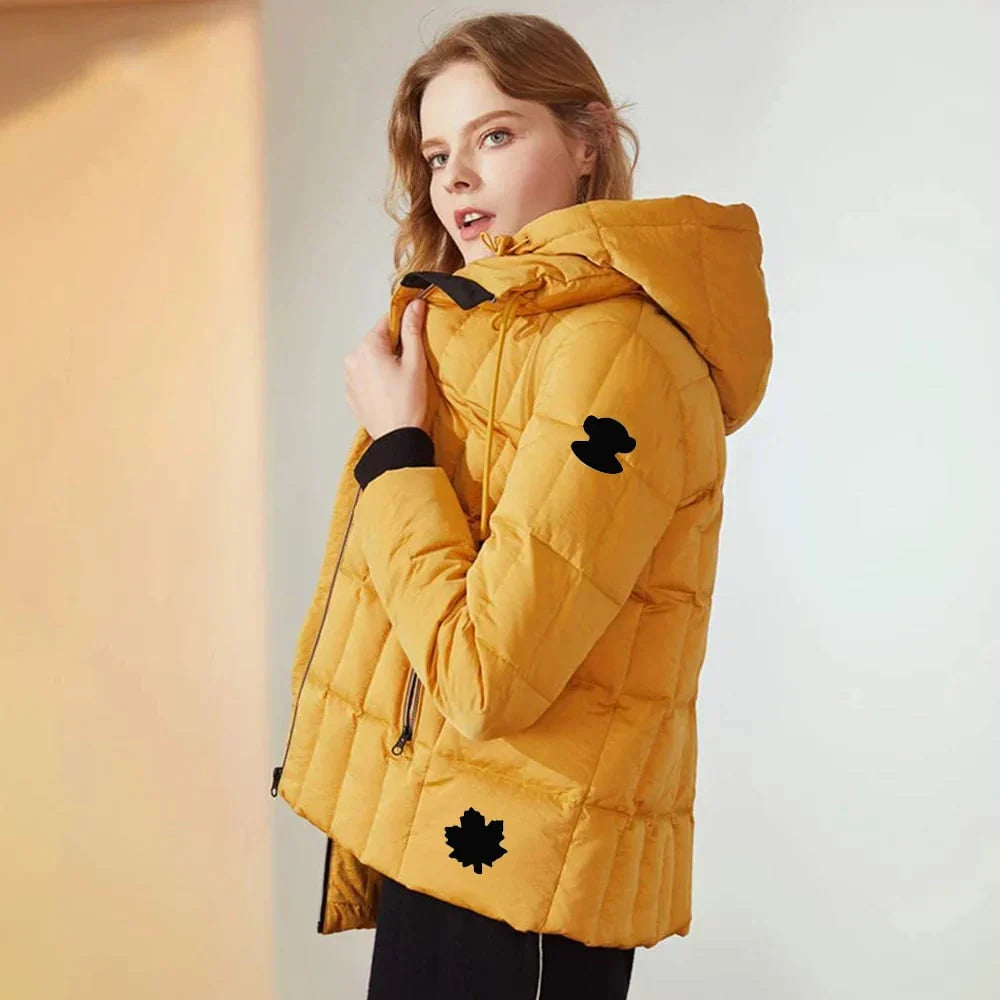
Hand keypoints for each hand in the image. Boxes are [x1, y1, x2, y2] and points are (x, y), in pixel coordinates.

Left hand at [344, 298, 430, 440]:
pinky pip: (365, 377)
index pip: (387, 321)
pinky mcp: (351, 393)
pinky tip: (390, 392)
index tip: (415, 339)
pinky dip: (376, 379)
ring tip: (400, 383)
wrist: (396, 437)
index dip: (404, 328)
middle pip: (377, 341)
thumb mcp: (415, 362)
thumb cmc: (407, 403)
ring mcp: (349, 377)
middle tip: (410, 367)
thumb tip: (415, 306)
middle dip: (393, 348)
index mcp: (368, 347)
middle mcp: (353, 359)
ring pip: (370, 359)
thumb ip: (413, 329)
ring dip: (384, 364)